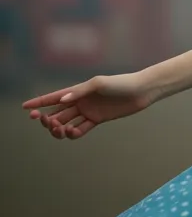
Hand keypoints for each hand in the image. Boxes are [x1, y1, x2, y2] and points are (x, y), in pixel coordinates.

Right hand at [22, 72, 155, 140]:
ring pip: (66, 123)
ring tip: (60, 129)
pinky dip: (72, 133)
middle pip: (57, 112)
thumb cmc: (121, 83)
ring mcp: (89, 111)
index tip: (24, 107)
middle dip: (47, 118)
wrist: (141, 91)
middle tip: (45, 121)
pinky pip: (80, 129)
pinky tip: (71, 132)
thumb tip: (61, 100)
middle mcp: (81, 101)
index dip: (39, 102)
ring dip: (58, 128)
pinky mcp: (97, 120)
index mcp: (79, 90)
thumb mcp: (99, 84)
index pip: (55, 97)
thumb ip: (80, 92)